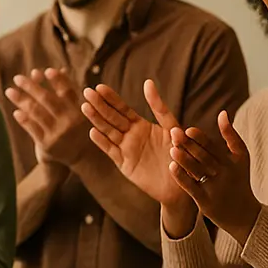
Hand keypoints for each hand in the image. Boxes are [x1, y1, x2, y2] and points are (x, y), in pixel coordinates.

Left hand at [5, 68, 90, 166]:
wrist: (80, 157)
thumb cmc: (76, 128)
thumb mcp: (76, 110)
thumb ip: (66, 91)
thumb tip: (55, 70)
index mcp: (78, 110)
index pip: (66, 91)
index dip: (58, 80)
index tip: (47, 71)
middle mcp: (69, 121)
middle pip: (47, 99)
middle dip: (31, 87)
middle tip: (17, 78)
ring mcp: (58, 133)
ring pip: (36, 112)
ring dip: (21, 100)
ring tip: (9, 91)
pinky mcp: (47, 145)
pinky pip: (32, 128)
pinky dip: (24, 119)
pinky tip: (16, 111)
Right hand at [81, 80, 197, 232]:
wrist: (181, 183)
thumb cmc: (181, 154)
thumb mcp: (173, 128)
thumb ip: (160, 109)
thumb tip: (148, 84)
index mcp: (141, 125)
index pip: (123, 109)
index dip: (111, 98)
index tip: (100, 86)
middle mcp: (131, 136)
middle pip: (112, 117)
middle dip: (99, 104)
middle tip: (87, 91)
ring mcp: (126, 150)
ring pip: (108, 131)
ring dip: (96, 119)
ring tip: (85, 106)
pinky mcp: (125, 165)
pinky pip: (112, 151)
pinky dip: (102, 142)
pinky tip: (93, 132)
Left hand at [169, 112, 261, 245]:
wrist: (242, 213)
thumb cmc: (238, 179)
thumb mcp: (240, 157)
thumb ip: (231, 135)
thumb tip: (222, 113)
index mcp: (231, 161)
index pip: (214, 148)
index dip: (201, 138)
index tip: (188, 129)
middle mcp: (223, 173)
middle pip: (204, 158)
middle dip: (189, 145)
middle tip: (173, 133)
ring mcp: (214, 188)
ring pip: (197, 172)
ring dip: (184, 160)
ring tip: (171, 149)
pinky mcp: (205, 201)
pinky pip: (191, 187)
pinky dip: (182, 177)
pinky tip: (172, 167)